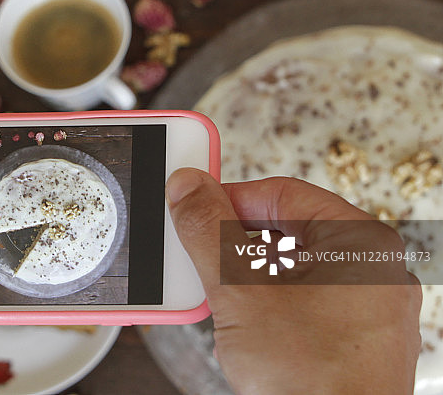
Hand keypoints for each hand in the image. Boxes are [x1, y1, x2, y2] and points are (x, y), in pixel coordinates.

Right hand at [166, 168, 420, 394]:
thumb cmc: (311, 379)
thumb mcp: (240, 289)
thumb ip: (207, 229)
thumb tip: (189, 187)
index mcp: (360, 242)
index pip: (283, 193)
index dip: (230, 198)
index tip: (195, 208)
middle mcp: (372, 272)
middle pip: (286, 231)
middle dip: (235, 245)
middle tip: (202, 258)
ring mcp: (365, 310)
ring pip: (291, 269)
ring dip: (247, 277)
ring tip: (222, 298)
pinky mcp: (352, 342)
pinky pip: (303, 302)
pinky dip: (268, 305)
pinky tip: (245, 326)